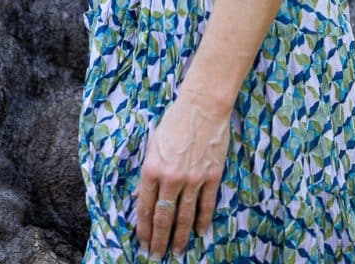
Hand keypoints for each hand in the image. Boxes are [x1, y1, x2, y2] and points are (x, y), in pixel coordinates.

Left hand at [133, 87, 230, 257]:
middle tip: (156, 255)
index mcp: (152, 169)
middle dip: (159, 240)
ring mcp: (193, 179)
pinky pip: (206, 205)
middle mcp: (171, 178)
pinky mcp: (211, 176)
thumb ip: (149, 171)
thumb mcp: (153, 144)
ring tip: (177, 251)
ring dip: (180, 237)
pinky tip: (199, 232)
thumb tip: (143, 195)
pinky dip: (202, 221)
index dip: (144, 229)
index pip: (145, 208)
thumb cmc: (174, 121)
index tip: (143, 243)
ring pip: (184, 216)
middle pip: (163, 218)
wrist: (203, 105)